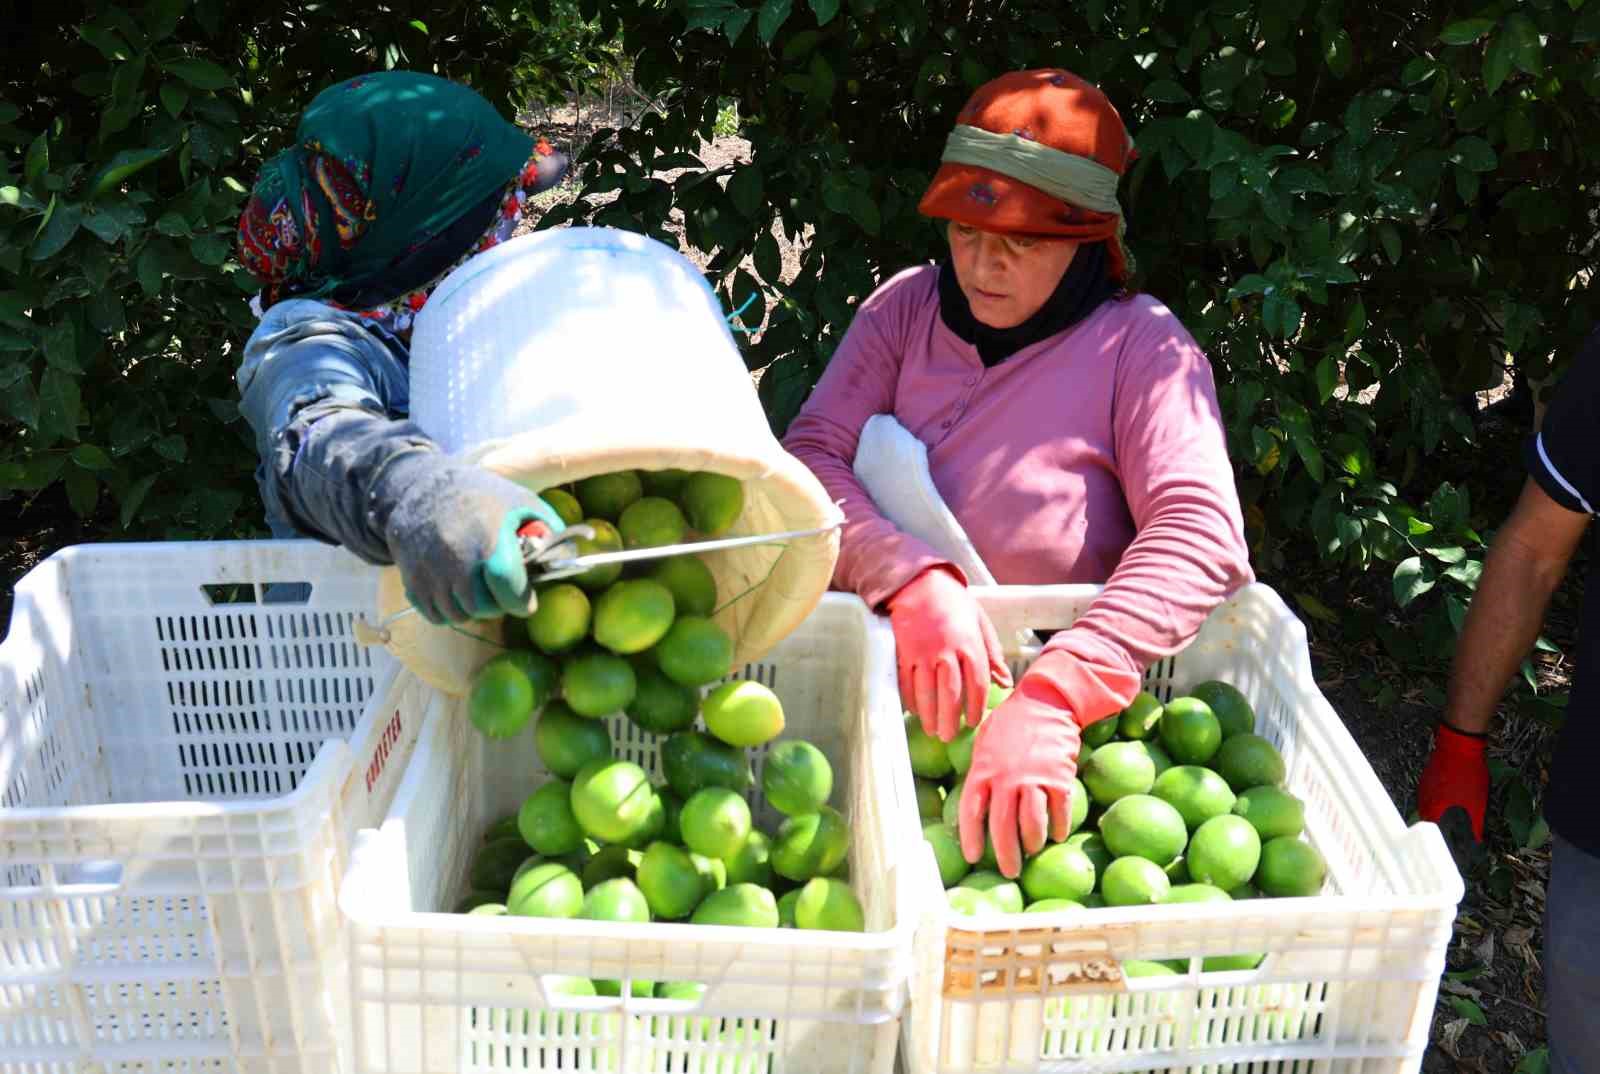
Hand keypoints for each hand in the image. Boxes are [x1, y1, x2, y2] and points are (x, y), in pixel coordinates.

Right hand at [374, 451, 565, 623]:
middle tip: (501, 591)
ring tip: (479, 589)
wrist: (420, 487)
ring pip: (458, 615)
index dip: (520, 601)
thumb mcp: (519, 499)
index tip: (526, 602)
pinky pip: (434, 614)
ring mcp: (430, 571)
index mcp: (488, 538)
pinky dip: (448, 611)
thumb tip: (570, 554)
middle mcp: (456, 558)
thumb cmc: (478, 494)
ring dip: (473, 609)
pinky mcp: (411, 579)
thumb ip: (547, 527)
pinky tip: (456, 592)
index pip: (507, 586)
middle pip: (483, 607)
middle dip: (498, 605)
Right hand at [885, 566, 1010, 742]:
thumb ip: (992, 654)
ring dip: (930, 715)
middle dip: (950, 719)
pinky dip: (911, 700)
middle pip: (950, 694)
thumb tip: (1005, 682)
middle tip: (949, 736)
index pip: (976, 684)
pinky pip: (907, 682)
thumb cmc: (955, 603)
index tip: (973, 722)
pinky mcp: (904, 653)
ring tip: (933, 730)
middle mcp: (946, 651)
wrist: (920, 583)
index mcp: (970, 645)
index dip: (975, 707)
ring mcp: (923, 653)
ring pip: (926, 692)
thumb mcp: (980, 622)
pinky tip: (916, 711)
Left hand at [959, 676, 1087, 877]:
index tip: (972, 857)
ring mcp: (1034, 780)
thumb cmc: (1011, 723)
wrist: (1046, 703)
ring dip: (1032, 843)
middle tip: (1010, 870)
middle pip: (1003, 827)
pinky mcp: (1059, 778)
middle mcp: (1006, 779)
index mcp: (983, 771)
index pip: (971, 812)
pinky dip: (1059, 827)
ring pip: (1032, 824)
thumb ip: (980, 772)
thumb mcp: (985, 744)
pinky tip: (1057, 835)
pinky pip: (1059, 812)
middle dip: (1006, 854)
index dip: (970, 838)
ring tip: (1033, 851)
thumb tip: (974, 799)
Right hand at [1417, 721, 1488, 846]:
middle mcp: (1423, 803)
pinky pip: (1431, 800)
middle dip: (1444, 834)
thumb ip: (1474, 826)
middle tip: (1458, 840)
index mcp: (1433, 812)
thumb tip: (1475, 844)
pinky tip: (1452, 803)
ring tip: (1456, 823)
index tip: (1456, 853)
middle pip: (1431, 826)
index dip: (1447, 847)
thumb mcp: (1476, 804)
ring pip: (1430, 813)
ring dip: (1441, 819)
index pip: (1437, 838)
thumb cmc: (1467, 775)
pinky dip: (1440, 806)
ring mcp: (1422, 791)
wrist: (1458, 745)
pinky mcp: (1426, 781)